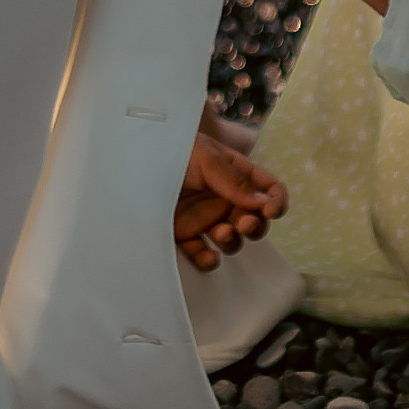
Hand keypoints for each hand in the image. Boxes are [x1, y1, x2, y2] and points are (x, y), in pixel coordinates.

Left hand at [176, 117, 287, 268]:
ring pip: (232, 239)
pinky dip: (208, 260)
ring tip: (220, 233)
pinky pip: (202, 254)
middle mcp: (224, 198)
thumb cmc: (172, 148)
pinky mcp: (185, 234)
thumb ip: (233, 181)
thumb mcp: (206, 157)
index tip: (270, 211)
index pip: (267, 189)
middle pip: (255, 220)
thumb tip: (263, 203)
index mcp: (235, 173)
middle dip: (255, 226)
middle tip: (244, 224)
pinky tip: (208, 256)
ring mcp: (205, 217)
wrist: (132, 159)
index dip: (275, 201)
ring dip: (232, 241)